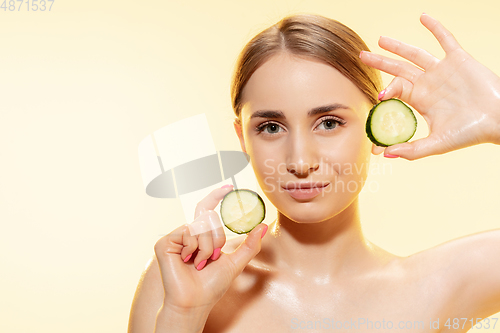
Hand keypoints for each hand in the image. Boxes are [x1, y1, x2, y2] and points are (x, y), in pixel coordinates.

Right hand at [153, 185, 267, 311]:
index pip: (207, 208)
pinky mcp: (165, 242)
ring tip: (199, 264)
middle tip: (210, 259)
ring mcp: (175, 237)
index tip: (230, 187)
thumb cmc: (211, 286)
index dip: (216, 195)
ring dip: (206, 248)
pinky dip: (193, 248)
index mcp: (201, 235)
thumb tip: (262, 226)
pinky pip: (186, 232)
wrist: (195, 302)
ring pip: (199, 226)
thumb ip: (249, 245)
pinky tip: (187, 261)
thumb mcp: (235, 262)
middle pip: (209, 218)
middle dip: (216, 240)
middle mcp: (187, 233)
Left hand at [360, 13, 499, 159]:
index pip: (396, 89)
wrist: (498, 120)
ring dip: (399, 46)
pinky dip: (435, 28)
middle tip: (362, 56)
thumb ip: (412, 150)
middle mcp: (428, 83)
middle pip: (399, 69)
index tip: (379, 96)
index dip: (386, 90)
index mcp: (420, 99)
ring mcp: (443, 70)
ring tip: (382, 39)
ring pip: (416, 53)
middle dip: (380, 62)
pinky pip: (446, 39)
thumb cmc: (470, 133)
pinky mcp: (459, 60)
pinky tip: (423, 17)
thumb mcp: (437, 144)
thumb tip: (386, 154)